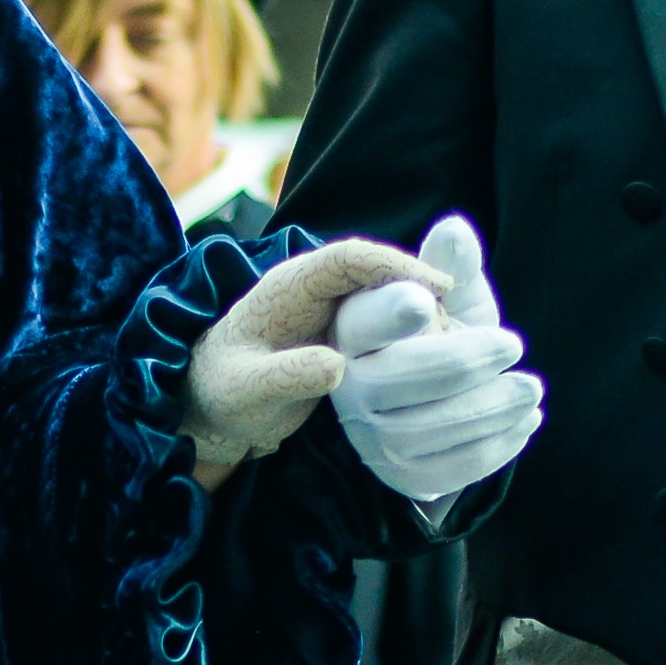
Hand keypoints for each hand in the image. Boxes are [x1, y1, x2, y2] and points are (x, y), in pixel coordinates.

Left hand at [181, 241, 438, 478]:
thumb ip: (286, 375)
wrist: (213, 406)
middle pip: (381, 275)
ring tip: (448, 353)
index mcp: (290, 285)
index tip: (438, 289)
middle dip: (421, 297)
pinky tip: (434, 364)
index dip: (397, 266)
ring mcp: (337, 310)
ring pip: (393, 300)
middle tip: (452, 334)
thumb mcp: (245, 390)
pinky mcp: (350, 334)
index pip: (350, 258)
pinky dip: (415, 341)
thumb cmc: (222, 393)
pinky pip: (391, 327)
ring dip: (423, 321)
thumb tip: (337, 366)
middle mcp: (318, 288)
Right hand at [327, 215, 541, 501]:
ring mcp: (372, 438)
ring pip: (427, 429)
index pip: (365, 321)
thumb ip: (452, 265)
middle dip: (463, 363)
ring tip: (531, 389)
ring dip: (490, 409)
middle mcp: (351, 388)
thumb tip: (454, 232)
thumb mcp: (450, 295)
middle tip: (516, 345)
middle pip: (399, 379)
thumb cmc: (443, 334)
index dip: (390, 312)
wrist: (441, 402)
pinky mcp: (402, 475)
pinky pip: (448, 469)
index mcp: (354, 330)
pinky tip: (523, 423)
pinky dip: (494, 446)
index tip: (425, 302)